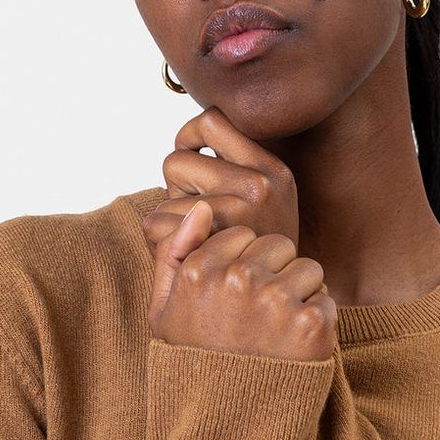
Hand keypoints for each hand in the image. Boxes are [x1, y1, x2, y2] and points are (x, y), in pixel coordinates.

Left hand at [141, 106, 299, 258]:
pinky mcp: (219, 233)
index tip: (194, 164)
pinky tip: (187, 259)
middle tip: (200, 220)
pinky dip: (160, 241)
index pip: (212, 121)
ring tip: (197, 242)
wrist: (280, 318)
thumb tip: (185, 139)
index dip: (190, 138)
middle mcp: (263, 181)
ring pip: (164, 196)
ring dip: (168, 217)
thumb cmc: (259, 264)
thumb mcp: (264, 209)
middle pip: (177, 158)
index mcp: (274, 170)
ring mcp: (243, 206)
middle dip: (176, 187)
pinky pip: (158, 224)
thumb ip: (232, 173)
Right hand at [147, 198, 336, 362]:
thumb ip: (173, 253)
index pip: (241, 234)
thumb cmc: (193, 365)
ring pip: (308, 269)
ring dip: (299, 296)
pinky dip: (316, 324)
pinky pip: (325, 300)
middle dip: (274, 273)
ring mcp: (275, 301)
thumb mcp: (164, 312)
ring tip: (276, 334)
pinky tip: (292, 350)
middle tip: (258, 318)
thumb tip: (202, 207)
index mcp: (199, 270)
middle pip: (278, 245)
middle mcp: (236, 280)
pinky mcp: (311, 325)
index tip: (233, 299)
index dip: (242, 264)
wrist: (225, 429)